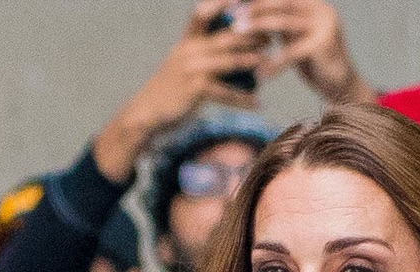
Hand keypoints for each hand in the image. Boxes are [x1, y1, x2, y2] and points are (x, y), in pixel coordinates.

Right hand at [93, 0, 266, 181]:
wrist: (146, 112)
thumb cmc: (169, 89)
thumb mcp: (181, 62)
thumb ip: (201, 49)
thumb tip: (228, 43)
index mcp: (187, 41)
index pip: (205, 14)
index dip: (224, 5)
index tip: (248, 4)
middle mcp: (190, 50)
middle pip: (227, 37)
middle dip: (252, 35)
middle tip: (272, 37)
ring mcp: (192, 69)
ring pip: (230, 61)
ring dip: (253, 63)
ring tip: (271, 64)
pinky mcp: (195, 89)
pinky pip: (226, 92)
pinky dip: (244, 99)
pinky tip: (258, 103)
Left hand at [239, 0, 376, 103]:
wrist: (340, 86)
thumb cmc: (313, 64)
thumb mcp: (294, 39)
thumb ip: (280, 25)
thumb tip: (248, 14)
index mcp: (314, 5)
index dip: (259, 0)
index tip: (234, 4)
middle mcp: (321, 10)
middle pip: (282, 3)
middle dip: (255, 7)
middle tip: (233, 14)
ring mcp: (324, 25)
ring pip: (284, 22)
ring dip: (258, 26)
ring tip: (238, 32)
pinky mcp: (323, 45)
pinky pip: (291, 52)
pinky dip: (274, 63)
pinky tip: (260, 73)